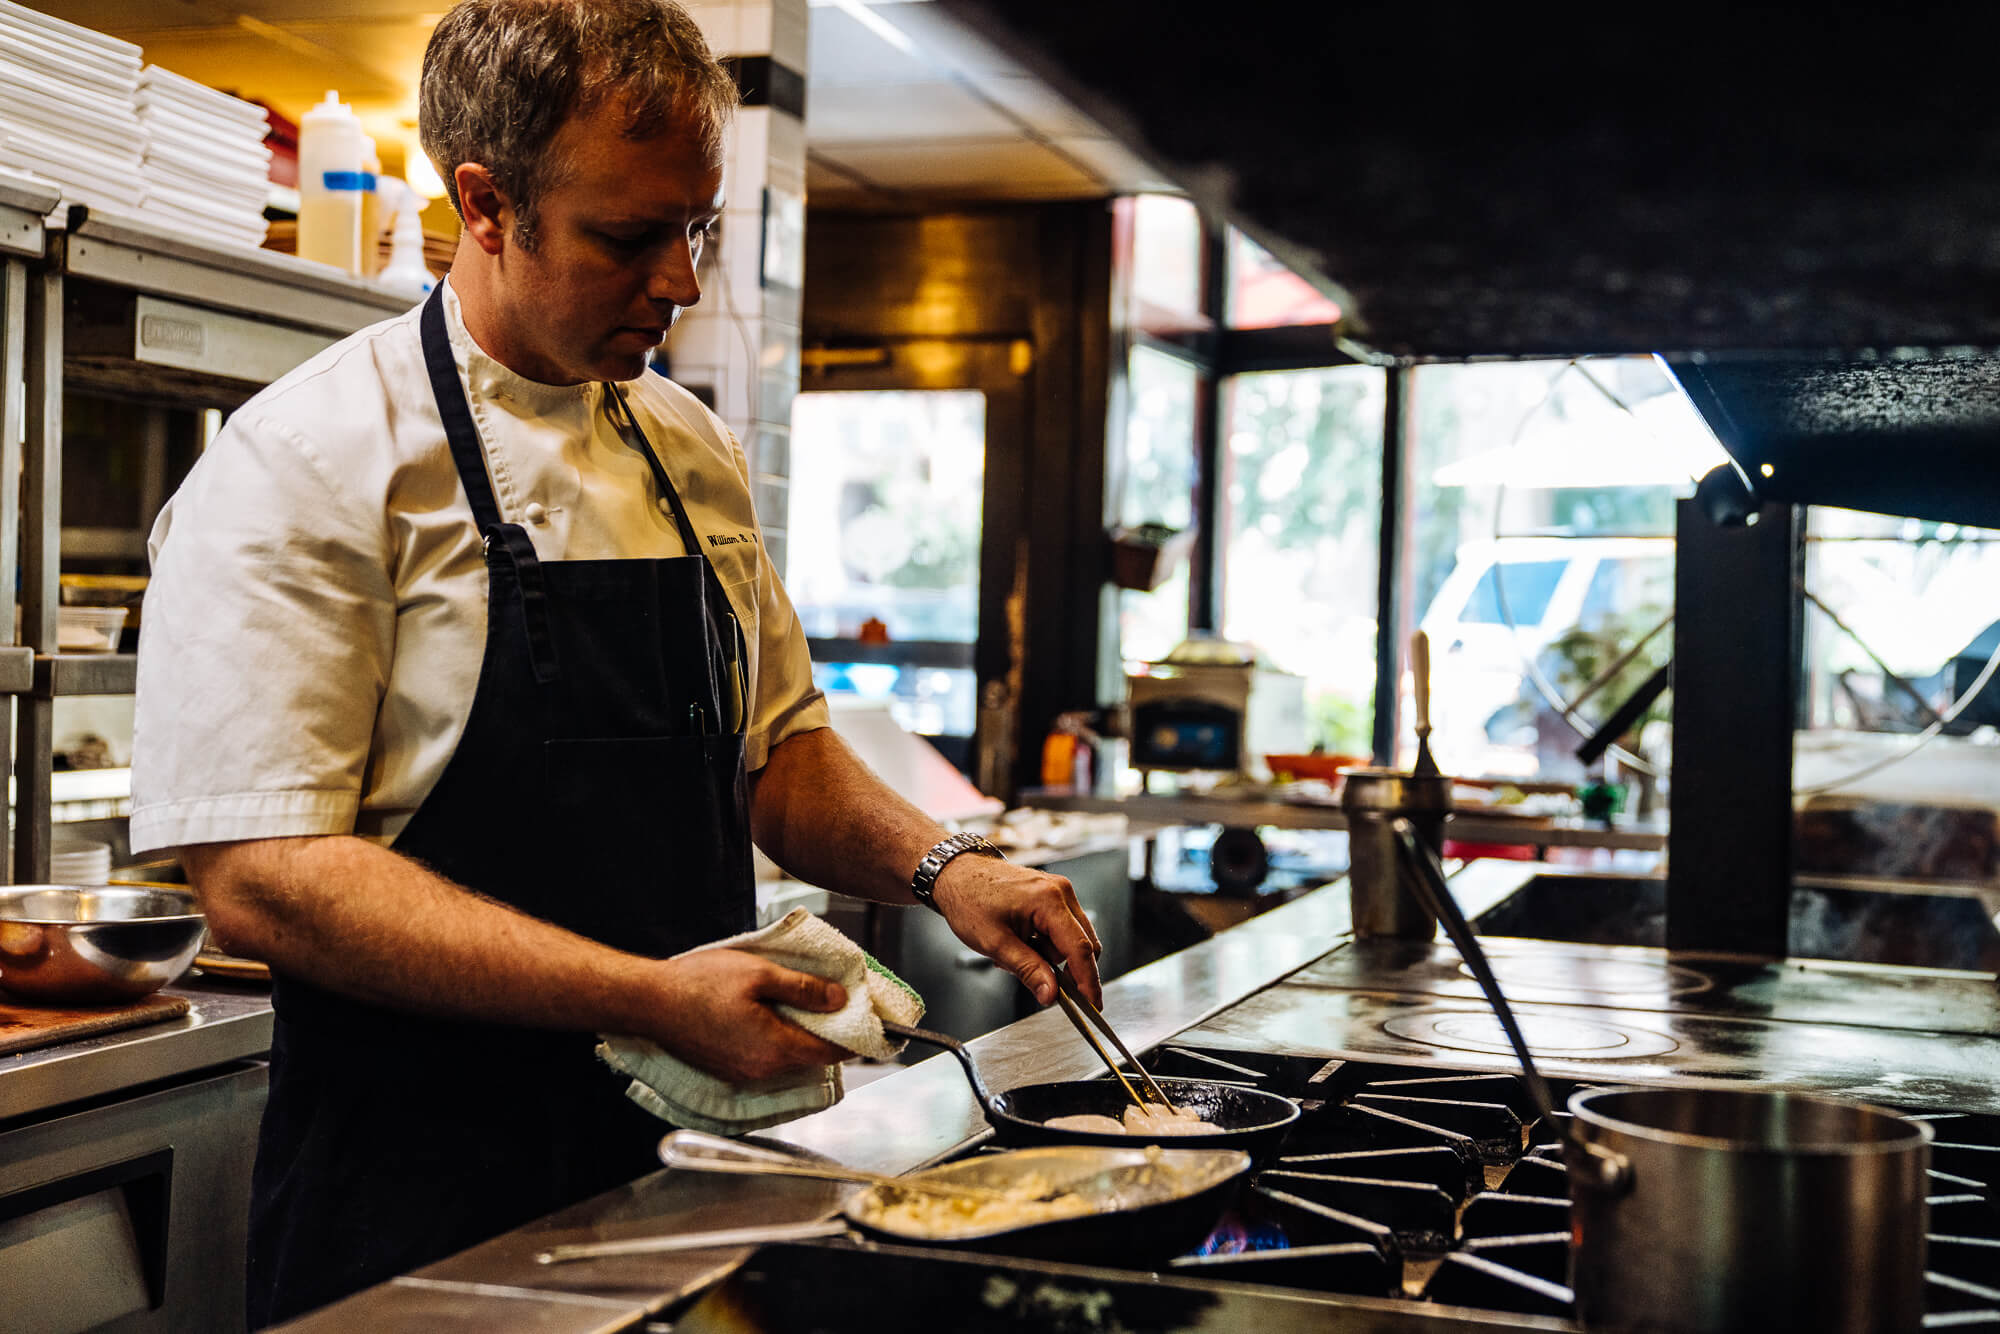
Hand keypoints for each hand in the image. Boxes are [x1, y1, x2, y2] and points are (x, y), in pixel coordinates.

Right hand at [643, 948, 852, 1083]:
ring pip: (787, 1057)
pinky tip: (768, 1014)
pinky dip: (775, 1039)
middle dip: (826, 1031)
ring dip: (798, 1034)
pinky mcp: (727, 1068)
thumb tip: (839, 999)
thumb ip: (803, 989)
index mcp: (775, 1048)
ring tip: (799, 1002)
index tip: (867, 1020)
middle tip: (833, 1001)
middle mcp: (762, 1070)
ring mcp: (742, 1073)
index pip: (830, 1051)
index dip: (853, 1036)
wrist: (649, 1002)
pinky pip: (764, 1058)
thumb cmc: (699, 984)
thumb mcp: (760, 974)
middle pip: (810, 1056)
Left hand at [930, 857, 1102, 1007]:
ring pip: (1071, 940)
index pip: (1080, 948)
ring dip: (1048, 956)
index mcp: (1049, 900)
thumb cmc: (969, 900)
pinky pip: (1061, 929)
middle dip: (1061, 968)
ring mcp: (1058, 891)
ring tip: (1014, 952)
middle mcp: (1060, 892)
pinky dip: (1045, 943)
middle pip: (1082, 944)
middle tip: (1035, 979)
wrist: (957, 874)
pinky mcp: (1052, 895)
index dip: (1088, 981)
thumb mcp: (996, 943)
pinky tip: (1021, 942)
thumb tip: (1051, 994)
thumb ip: (1028, 970)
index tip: (1093, 1006)